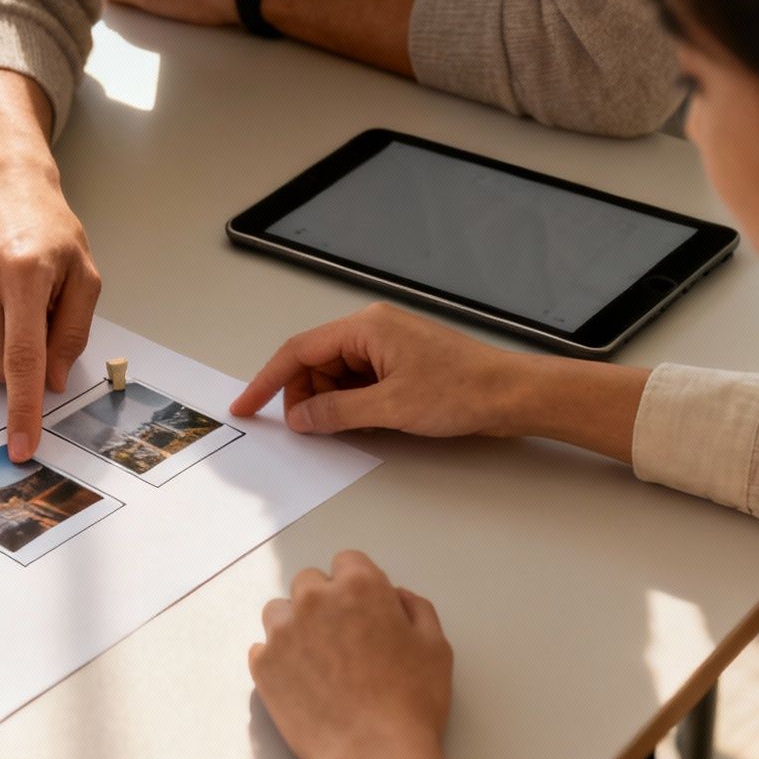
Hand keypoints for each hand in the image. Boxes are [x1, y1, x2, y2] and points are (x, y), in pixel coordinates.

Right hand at [0, 73, 101, 461]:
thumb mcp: (82, 274)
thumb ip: (72, 332)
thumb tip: (52, 382)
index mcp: (27, 273)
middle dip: (13, 366)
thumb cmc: (46, 229)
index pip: (23, 358)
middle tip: (26, 326)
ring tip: (2, 309)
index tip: (21, 446)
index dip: (23, 408)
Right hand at [231, 303, 531, 436]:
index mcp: (365, 328)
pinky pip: (359, 382)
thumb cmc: (460, 392)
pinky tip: (358, 424)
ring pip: (337, 375)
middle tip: (303, 431)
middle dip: (303, 396)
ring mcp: (388, 347)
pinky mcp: (401, 365)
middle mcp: (372, 330)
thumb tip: (299, 418)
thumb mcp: (390, 408)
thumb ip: (337, 413)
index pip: (300, 350)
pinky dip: (350, 404)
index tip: (246, 406)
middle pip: (316, 362)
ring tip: (336, 430)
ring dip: (329, 403)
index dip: (268, 380)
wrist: (512, 395)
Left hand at [250, 550, 458, 758]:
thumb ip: (416, 609)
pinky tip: (300, 682)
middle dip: (325, 602)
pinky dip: (277, 659)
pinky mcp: (262, 665)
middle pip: (310, 582)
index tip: (364, 610)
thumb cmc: (411, 702)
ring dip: (295, 625)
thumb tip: (396, 598)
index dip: (359, 585)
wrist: (373, 754)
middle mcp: (315, 600)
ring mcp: (283, 632)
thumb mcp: (435, 647)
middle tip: (342, 638)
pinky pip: (262, 649)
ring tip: (316, 659)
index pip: (348, 562)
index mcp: (359, 586)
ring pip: (279, 611)